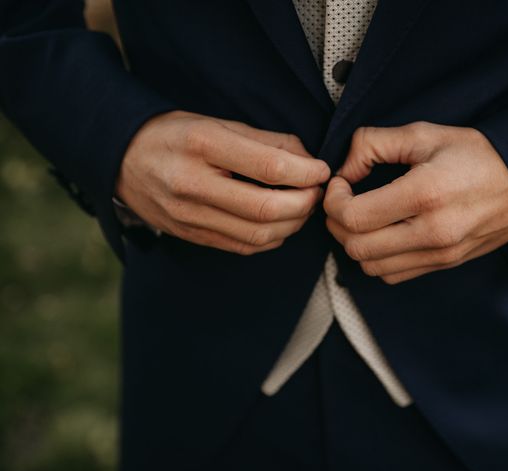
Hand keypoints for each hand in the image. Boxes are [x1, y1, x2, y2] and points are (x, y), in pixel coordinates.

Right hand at [116, 111, 329, 254]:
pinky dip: (272, 238)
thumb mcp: (217, 123)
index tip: (322, 171)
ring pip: (259, 235)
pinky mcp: (192, 237)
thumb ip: (265, 141)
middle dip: (305, 203)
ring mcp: (190, 217)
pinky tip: (280, 223)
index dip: (306, 172)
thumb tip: (308, 161)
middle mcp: (193, 185)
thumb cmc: (175, 136)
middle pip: (267, 210)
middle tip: (317, 191)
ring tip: (302, 206)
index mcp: (201, 146)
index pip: (268, 167)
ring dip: (293, 224)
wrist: (123, 160)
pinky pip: (244, 247)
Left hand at [324, 121, 507, 283]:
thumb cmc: (476, 154)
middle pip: (356, 247)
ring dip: (355, 244)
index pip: (353, 216)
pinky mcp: (444, 264)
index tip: (340, 184)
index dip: (333, 201)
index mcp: (425, 193)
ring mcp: (440, 254)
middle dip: (337, 223)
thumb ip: (373, 143)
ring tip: (362, 218)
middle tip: (344, 201)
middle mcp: (432, 231)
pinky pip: (393, 276)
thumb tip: (344, 170)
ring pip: (370, 267)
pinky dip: (377, 259)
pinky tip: (383, 235)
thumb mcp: (424, 134)